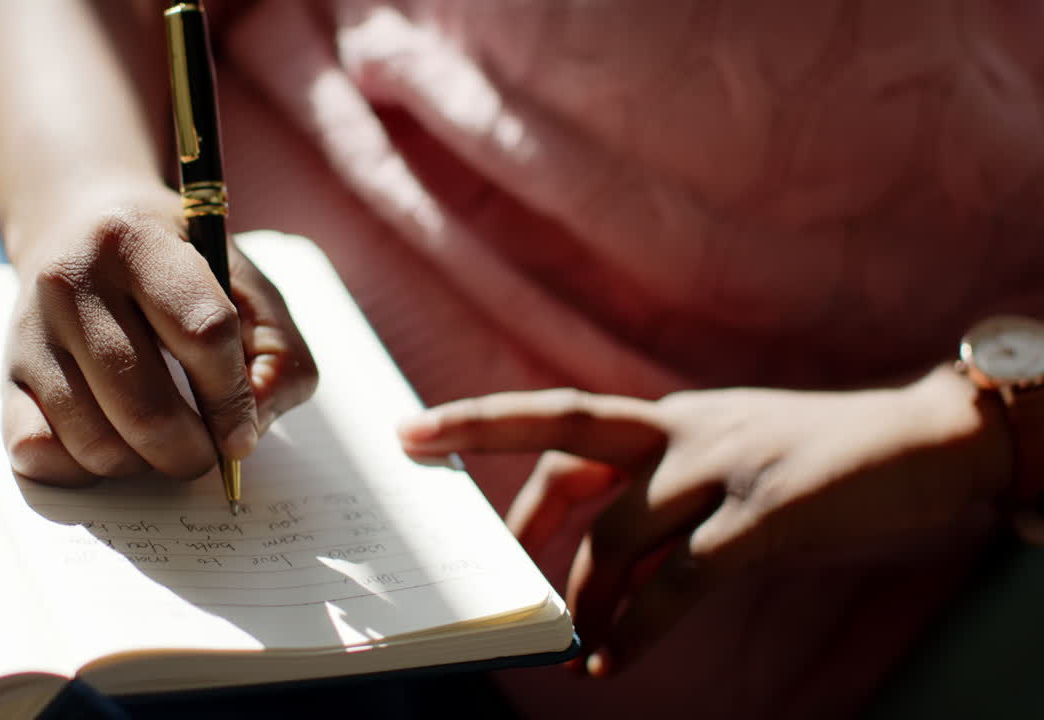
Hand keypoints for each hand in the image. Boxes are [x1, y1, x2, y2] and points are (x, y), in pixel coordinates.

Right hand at [1, 184, 316, 485]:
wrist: (78, 222)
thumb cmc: (176, 263)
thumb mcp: (243, 280)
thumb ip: (277, 349)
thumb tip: (252, 428)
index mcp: (139, 241)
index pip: (204, 332)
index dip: (233, 399)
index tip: (245, 435)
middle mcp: (71, 281)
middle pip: (147, 407)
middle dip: (192, 452)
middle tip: (208, 454)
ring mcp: (29, 332)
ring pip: (97, 442)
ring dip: (145, 465)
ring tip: (163, 441)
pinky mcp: (5, 375)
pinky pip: (39, 455)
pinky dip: (85, 469)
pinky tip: (113, 441)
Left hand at [397, 367, 1009, 675]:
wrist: (927, 441)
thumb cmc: (817, 461)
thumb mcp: (727, 463)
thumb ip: (663, 500)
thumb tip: (601, 564)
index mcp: (670, 417)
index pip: (563, 420)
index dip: (486, 423)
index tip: (419, 431)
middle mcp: (685, 428)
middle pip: (566, 437)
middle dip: (497, 472)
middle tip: (459, 532)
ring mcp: (725, 465)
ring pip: (621, 533)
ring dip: (587, 598)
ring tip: (577, 644)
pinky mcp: (768, 512)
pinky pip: (681, 582)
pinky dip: (639, 627)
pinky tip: (613, 661)